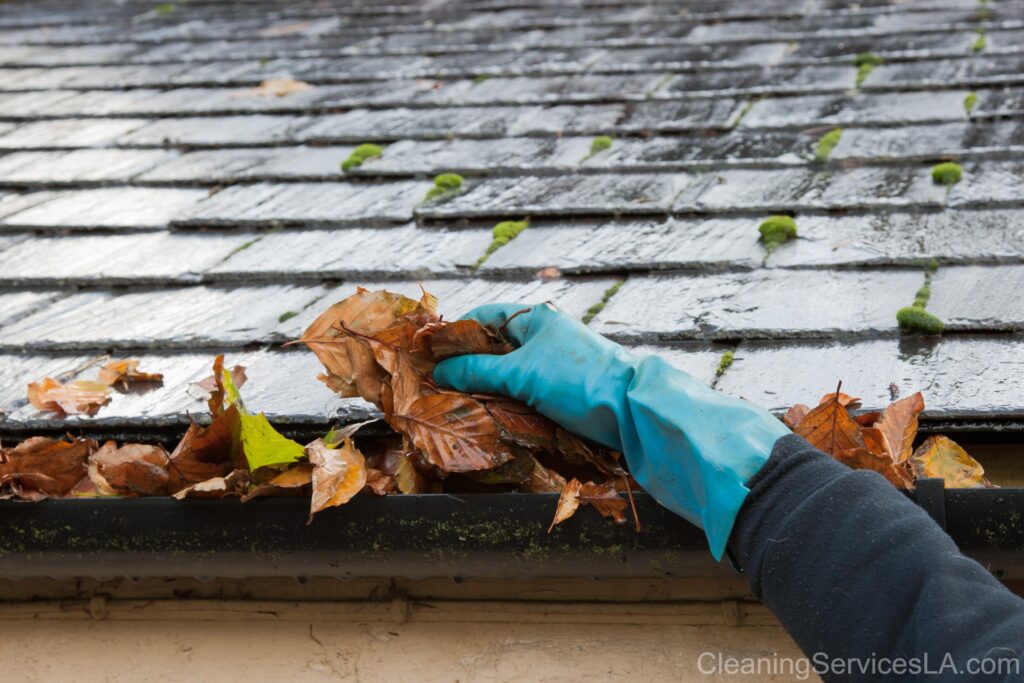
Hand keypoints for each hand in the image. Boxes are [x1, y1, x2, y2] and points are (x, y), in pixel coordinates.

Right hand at [434, 302, 790, 559]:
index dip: (453, 335)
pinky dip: (506, 405)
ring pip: (507, 375)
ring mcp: (554, 367)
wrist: (636, 412)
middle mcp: (544, 337)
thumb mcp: (521, 374)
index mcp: (535, 319)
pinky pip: (524, 395)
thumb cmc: (579, 381)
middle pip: (493, 347)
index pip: (483, 318)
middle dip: (465, 366)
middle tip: (435, 387)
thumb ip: (477, 371)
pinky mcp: (563, 394)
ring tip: (456, 407)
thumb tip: (437, 372)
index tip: (426, 356)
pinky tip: (490, 419)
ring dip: (484, 390)